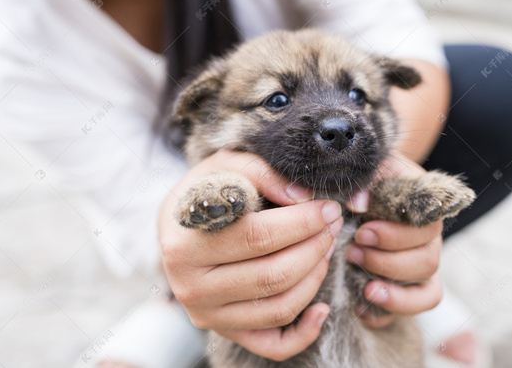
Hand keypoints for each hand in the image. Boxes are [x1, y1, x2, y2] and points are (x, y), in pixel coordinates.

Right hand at [158, 150, 342, 360]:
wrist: (177, 227)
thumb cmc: (206, 192)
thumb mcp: (224, 167)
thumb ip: (261, 173)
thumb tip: (303, 196)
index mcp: (185, 245)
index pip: (257, 236)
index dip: (302, 222)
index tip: (327, 207)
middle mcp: (191, 288)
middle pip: (273, 275)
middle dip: (315, 246)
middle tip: (333, 224)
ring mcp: (209, 315)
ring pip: (280, 307)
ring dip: (316, 277)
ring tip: (328, 248)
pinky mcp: (226, 331)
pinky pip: (274, 345)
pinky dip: (305, 331)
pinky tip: (323, 307)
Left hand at [345, 152, 443, 327]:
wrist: (358, 193)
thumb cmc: (364, 181)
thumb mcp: (365, 172)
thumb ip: (364, 180)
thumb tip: (359, 202)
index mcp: (424, 208)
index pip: (428, 227)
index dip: (397, 235)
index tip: (363, 231)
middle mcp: (429, 241)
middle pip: (429, 262)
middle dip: (388, 262)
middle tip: (353, 253)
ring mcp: (419, 269)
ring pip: (427, 293)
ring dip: (394, 293)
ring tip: (364, 287)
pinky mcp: (406, 291)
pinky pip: (409, 312)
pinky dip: (387, 313)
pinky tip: (362, 306)